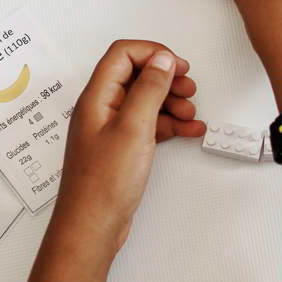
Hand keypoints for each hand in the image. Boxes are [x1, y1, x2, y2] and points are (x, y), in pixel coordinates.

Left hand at [53, 40, 203, 251]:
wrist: (92, 227)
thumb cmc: (102, 185)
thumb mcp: (133, 128)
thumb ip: (149, 89)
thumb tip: (161, 61)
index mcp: (96, 97)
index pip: (123, 55)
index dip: (153, 54)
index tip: (178, 66)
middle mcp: (101, 109)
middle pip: (136, 76)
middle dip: (166, 78)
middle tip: (188, 89)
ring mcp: (111, 130)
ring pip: (145, 101)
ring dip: (171, 102)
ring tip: (190, 115)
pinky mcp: (121, 149)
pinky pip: (148, 125)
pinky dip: (169, 124)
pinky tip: (187, 131)